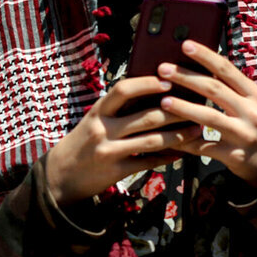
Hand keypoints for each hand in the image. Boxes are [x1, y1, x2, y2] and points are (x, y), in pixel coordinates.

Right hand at [44, 75, 200, 205]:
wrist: (59, 176)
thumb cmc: (82, 143)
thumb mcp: (93, 121)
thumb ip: (117, 110)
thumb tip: (152, 96)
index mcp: (97, 112)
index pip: (123, 90)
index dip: (147, 84)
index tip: (168, 81)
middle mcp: (102, 129)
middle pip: (146, 116)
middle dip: (176, 112)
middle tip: (197, 106)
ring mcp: (109, 151)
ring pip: (151, 141)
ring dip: (178, 136)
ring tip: (196, 130)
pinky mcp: (115, 171)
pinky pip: (147, 163)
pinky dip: (167, 157)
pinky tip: (181, 153)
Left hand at [156, 40, 256, 187]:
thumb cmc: (252, 123)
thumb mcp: (249, 102)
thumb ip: (227, 86)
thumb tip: (194, 66)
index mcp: (253, 93)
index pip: (227, 69)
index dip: (205, 56)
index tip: (185, 45)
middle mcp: (251, 111)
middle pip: (214, 89)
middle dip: (186, 78)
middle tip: (163, 69)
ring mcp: (243, 134)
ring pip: (209, 117)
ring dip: (184, 108)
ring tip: (163, 101)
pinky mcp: (234, 155)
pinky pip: (203, 147)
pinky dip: (184, 141)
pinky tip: (166, 137)